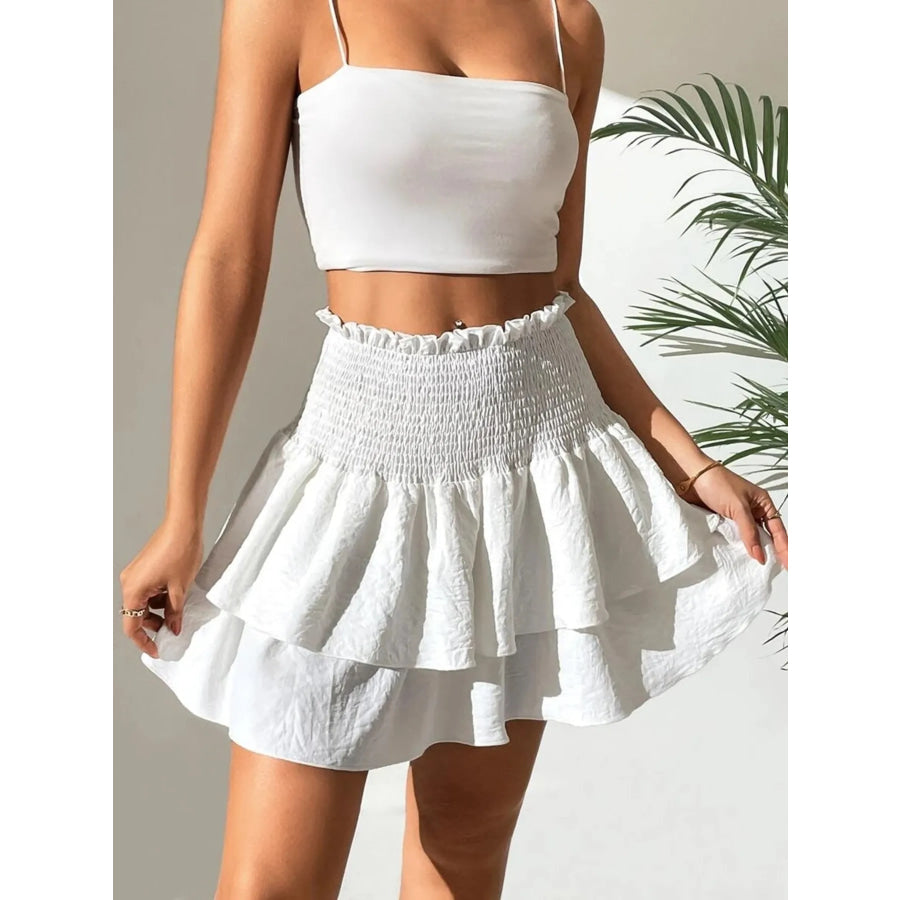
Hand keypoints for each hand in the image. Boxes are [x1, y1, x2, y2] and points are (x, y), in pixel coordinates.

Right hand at [119, 519, 202, 657]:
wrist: (183, 524)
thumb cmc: (180, 552)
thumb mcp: (180, 589)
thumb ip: (174, 613)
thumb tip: (173, 629)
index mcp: (133, 590)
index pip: (131, 626)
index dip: (144, 641)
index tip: (157, 650)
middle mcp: (129, 582)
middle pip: (136, 614)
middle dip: (153, 625)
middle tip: (173, 629)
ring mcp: (135, 574)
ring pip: (143, 602)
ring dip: (158, 610)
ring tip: (178, 611)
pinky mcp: (143, 567)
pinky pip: (148, 590)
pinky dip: (159, 597)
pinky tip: (176, 597)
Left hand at [682, 464, 787, 569]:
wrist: (690, 477)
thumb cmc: (718, 484)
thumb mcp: (739, 508)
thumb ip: (749, 532)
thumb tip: (760, 557)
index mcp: (763, 503)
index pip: (778, 530)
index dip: (784, 548)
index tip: (788, 565)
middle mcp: (753, 510)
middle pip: (766, 536)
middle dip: (772, 552)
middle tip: (777, 570)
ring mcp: (738, 517)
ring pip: (750, 538)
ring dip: (753, 551)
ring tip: (759, 570)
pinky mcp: (723, 521)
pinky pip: (734, 538)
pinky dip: (738, 548)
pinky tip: (740, 559)